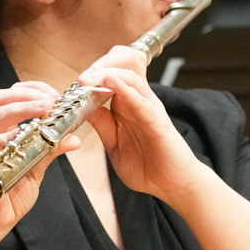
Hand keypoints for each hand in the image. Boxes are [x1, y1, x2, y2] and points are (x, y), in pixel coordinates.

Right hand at [0, 81, 73, 239]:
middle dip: (28, 95)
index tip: (54, 94)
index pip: (9, 96)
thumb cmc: (9, 193)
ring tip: (43, 109)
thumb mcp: (34, 167)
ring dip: (20, 110)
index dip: (32, 90)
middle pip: (0, 100)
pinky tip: (18, 135)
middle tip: (51, 100)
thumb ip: (50, 150)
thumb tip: (74, 137)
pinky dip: (2, 138)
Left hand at [79, 47, 206, 204]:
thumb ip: (102, 124)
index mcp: (128, 104)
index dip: (94, 70)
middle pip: (123, 64)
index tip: (76, 81)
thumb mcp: (114, 144)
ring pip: (130, 74)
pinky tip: (110, 81)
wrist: (174, 185)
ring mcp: (149, 107)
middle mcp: (139, 100)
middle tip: (82, 78)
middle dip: (100, 64)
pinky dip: (124, 87)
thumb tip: (83, 107)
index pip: (113, 71)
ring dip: (106, 72)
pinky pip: (139, 98)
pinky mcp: (156, 120)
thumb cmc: (148, 167)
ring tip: (88, 78)